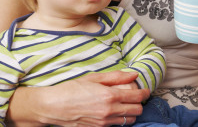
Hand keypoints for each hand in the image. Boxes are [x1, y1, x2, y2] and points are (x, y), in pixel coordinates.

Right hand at [10, 71, 148, 125]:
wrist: (52, 106)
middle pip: (137, 111)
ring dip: (130, 113)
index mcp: (109, 96)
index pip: (137, 97)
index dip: (144, 93)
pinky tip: (113, 112)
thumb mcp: (94, 78)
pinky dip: (119, 120)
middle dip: (139, 103)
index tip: (144, 90)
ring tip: (124, 105)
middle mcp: (109, 111)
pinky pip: (116, 126)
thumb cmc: (72, 89)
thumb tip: (134, 75)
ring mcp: (103, 122)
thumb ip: (116, 76)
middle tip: (134, 97)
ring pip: (129, 121)